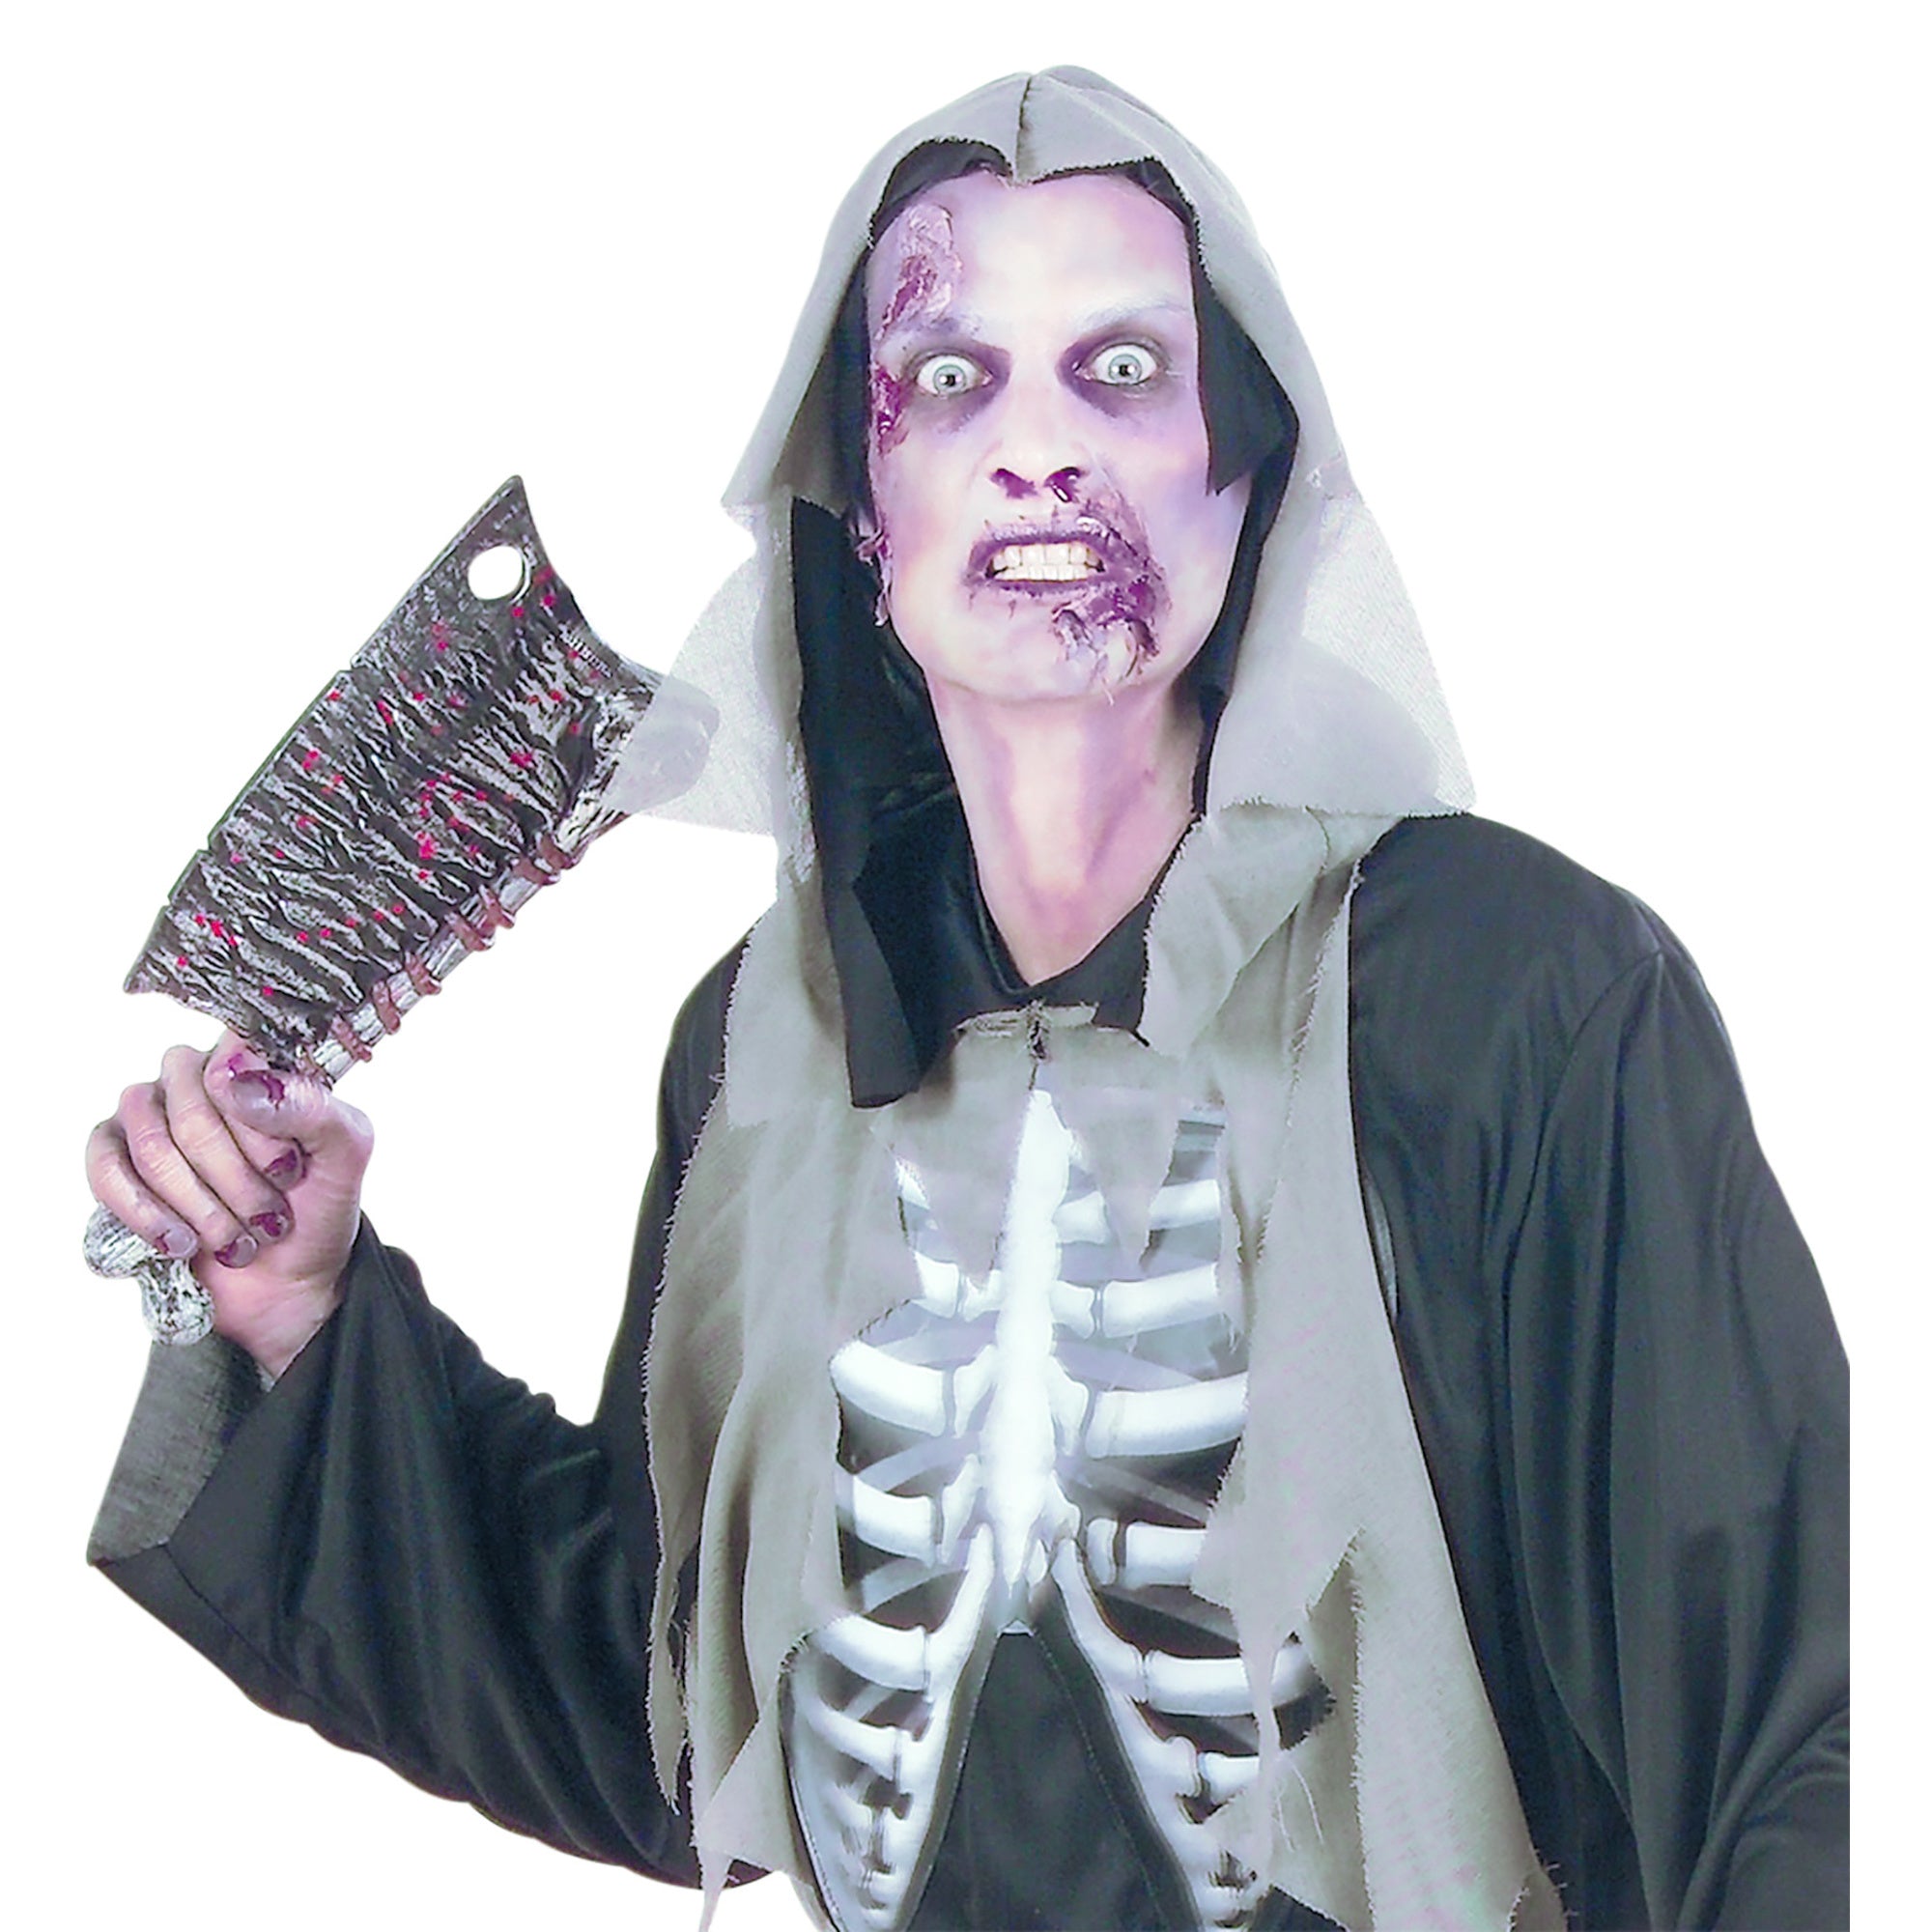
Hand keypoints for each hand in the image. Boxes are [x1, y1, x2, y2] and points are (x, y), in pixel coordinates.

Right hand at [86, 1031, 373, 1375]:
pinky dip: (147, 1214)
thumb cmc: (316, 1207)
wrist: (287, 1279)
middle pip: (192, 1110)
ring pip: (152, 1146)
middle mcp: (194, 1077)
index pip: (235, 1060)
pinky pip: (106, 1171)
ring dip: (201, 1206)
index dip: (260, 1128)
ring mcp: (147, 1116)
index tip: (290, 1169)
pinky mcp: (112, 1160)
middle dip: (236, 1179)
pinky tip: (183, 1242)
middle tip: (268, 1214)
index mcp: (253, 1061)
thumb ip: (311, 1106)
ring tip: (236, 1236)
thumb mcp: (346, 1153)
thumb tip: (234, 1079)